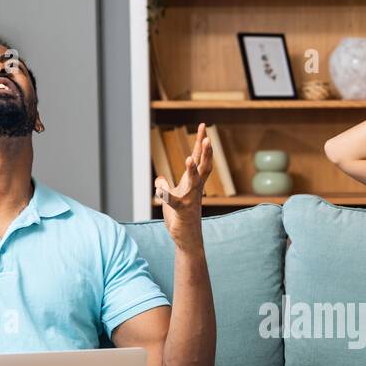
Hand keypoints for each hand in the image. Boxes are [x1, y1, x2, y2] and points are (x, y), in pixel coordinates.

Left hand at [155, 122, 211, 251]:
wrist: (187, 239)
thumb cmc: (180, 217)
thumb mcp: (171, 198)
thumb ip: (167, 185)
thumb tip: (160, 178)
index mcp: (194, 183)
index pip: (199, 158)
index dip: (201, 143)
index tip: (202, 126)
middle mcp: (196, 189)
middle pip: (204, 167)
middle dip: (205, 152)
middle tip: (206, 137)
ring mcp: (191, 199)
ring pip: (194, 182)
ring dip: (192, 170)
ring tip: (189, 158)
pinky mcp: (182, 211)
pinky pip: (174, 200)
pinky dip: (166, 193)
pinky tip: (159, 188)